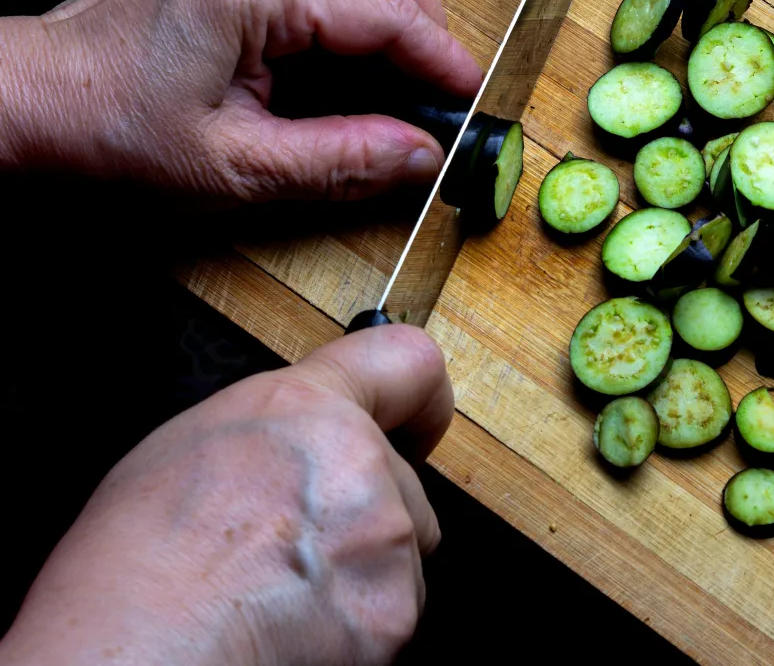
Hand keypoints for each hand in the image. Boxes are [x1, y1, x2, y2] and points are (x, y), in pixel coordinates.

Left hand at [0, 0, 482, 200]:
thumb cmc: (111, 132)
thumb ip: (343, 159)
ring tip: (384, 69)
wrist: (32, 102)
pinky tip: (334, 51)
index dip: (441, 59)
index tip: (468, 98)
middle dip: (421, 14)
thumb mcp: (237, 168)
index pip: (385, 11)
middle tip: (424, 82)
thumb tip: (421, 154)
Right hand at [0, 325, 452, 665]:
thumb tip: (306, 444)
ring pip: (401, 553)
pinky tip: (295, 627)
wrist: (130, 652)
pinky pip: (394, 611)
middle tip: (292, 547)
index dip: (418, 400)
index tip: (413, 424)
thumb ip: (282, 430)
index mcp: (306, 408)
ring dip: (360, 572)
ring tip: (278, 594)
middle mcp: (358, 464)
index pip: (410, 362)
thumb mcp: (193, 445)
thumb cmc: (133, 566)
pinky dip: (357, 625)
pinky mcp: (395, 611)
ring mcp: (384, 539)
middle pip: (403, 484)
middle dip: (363, 514)